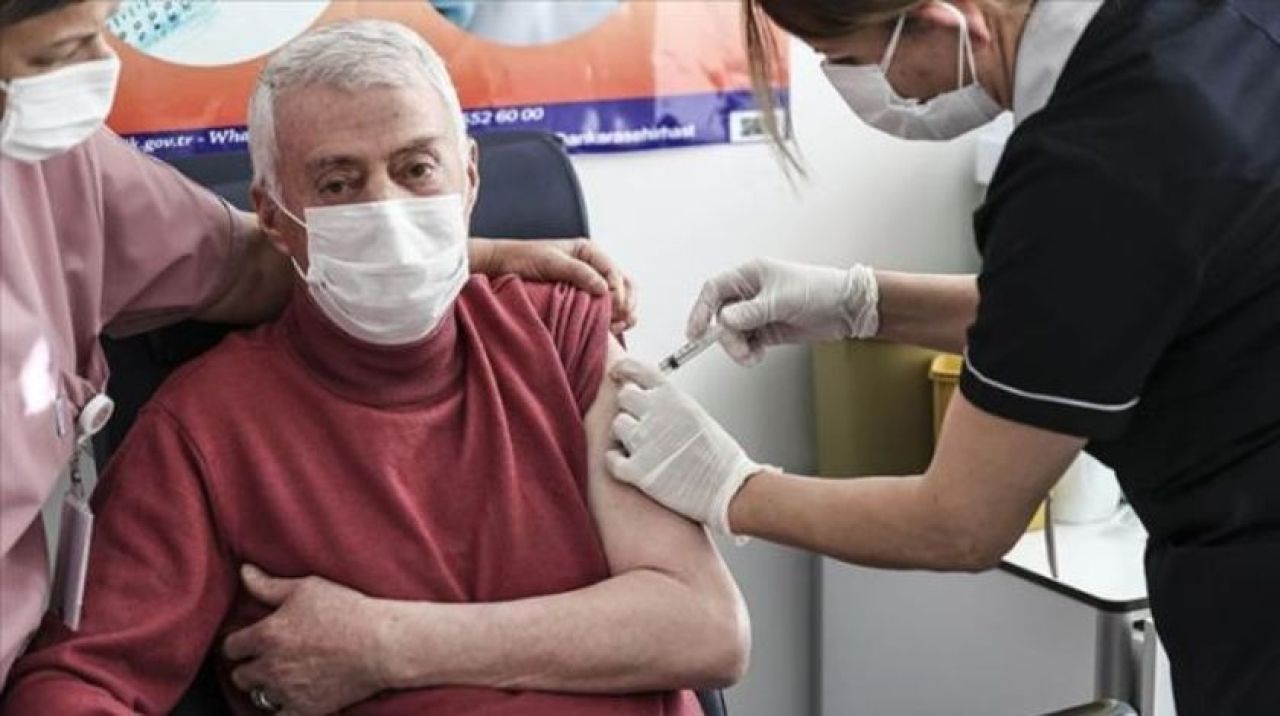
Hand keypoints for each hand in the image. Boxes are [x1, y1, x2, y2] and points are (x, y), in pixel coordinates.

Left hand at [224, 565, 390, 714]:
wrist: (382, 644)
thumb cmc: (347, 611)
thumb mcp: (307, 588)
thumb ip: (269, 585)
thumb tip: (244, 572)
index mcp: (267, 635)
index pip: (232, 648)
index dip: (240, 644)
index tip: (251, 642)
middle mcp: (271, 667)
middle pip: (241, 676)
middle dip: (252, 667)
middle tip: (269, 659)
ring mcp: (287, 691)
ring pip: (259, 697)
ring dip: (268, 687)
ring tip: (285, 676)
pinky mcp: (305, 710)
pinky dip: (283, 708)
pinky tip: (294, 696)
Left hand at [470, 237, 637, 333]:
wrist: (500, 267)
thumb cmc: (522, 259)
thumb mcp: (550, 262)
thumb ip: (579, 272)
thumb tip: (605, 289)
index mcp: (589, 252)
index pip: (615, 273)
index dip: (619, 292)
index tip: (614, 309)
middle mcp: (593, 267)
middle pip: (624, 286)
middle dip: (626, 304)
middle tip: (620, 321)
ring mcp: (588, 284)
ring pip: (619, 299)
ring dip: (623, 314)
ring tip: (615, 328)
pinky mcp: (581, 300)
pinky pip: (604, 310)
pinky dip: (611, 320)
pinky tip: (607, 330)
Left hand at [606, 359, 761, 535]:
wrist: (730, 489)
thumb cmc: (719, 456)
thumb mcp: (696, 414)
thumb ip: (670, 402)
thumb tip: (650, 397)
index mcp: (673, 396)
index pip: (636, 369)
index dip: (623, 370)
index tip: (618, 374)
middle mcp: (656, 413)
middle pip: (624, 396)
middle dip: (630, 408)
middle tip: (643, 423)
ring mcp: (645, 441)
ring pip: (617, 426)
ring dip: (626, 436)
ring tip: (645, 448)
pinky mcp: (637, 470)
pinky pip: (611, 459)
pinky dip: (618, 463)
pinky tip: (633, 466)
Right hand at [687, 258, 878, 364]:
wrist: (845, 308)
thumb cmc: (818, 290)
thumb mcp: (782, 300)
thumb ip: (751, 312)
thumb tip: (724, 320)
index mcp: (750, 275)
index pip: (714, 291)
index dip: (700, 311)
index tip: (695, 333)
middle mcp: (750, 293)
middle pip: (721, 317)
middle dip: (727, 337)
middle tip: (739, 350)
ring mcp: (758, 313)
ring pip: (733, 334)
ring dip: (738, 348)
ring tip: (752, 356)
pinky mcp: (767, 330)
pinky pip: (747, 343)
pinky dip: (748, 353)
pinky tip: (758, 355)